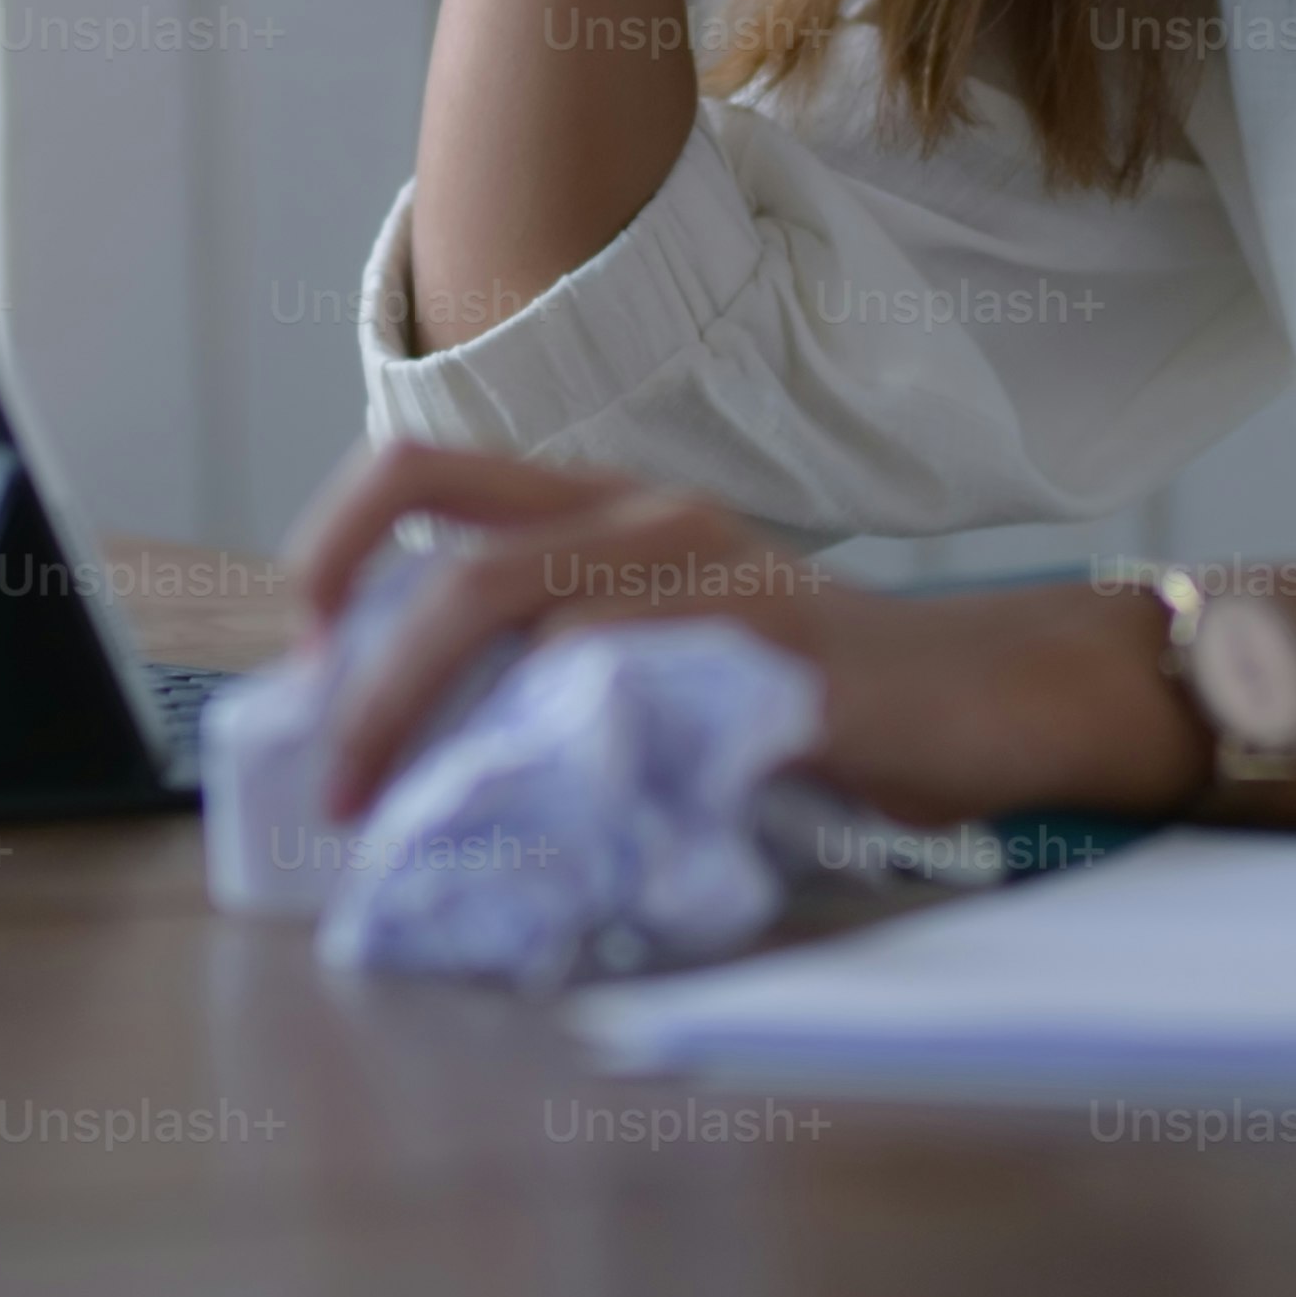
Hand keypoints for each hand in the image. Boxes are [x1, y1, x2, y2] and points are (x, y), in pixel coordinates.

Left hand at [280, 441, 1202, 831]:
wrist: (992, 695)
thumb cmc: (812, 684)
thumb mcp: (668, 644)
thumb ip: (560, 667)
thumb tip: (415, 755)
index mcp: (608, 506)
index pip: (427, 470)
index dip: (335, 547)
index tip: (304, 652)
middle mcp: (655, 522)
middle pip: (467, 571)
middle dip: (375, 689)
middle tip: (340, 789)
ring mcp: (724, 585)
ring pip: (542, 624)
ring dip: (453, 735)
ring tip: (412, 826)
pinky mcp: (786, 663)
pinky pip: (652, 695)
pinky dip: (576, 760)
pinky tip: (552, 826)